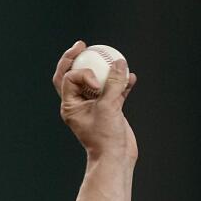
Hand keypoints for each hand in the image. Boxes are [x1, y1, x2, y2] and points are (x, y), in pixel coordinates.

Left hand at [52, 40, 137, 162]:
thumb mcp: (109, 107)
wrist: (115, 157)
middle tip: (82, 44)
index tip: (97, 84)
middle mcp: (78, 104)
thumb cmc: (106, 136)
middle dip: (75, 59)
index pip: (68, 78)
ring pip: (96, 81)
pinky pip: (113, 91)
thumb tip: (119, 62)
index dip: (82, 73)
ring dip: (105, 70)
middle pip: (72, 75)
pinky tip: (131, 76)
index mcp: (70, 105)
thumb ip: (114, 84)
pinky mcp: (109, 110)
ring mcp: (93, 106)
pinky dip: (121, 83)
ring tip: (113, 57)